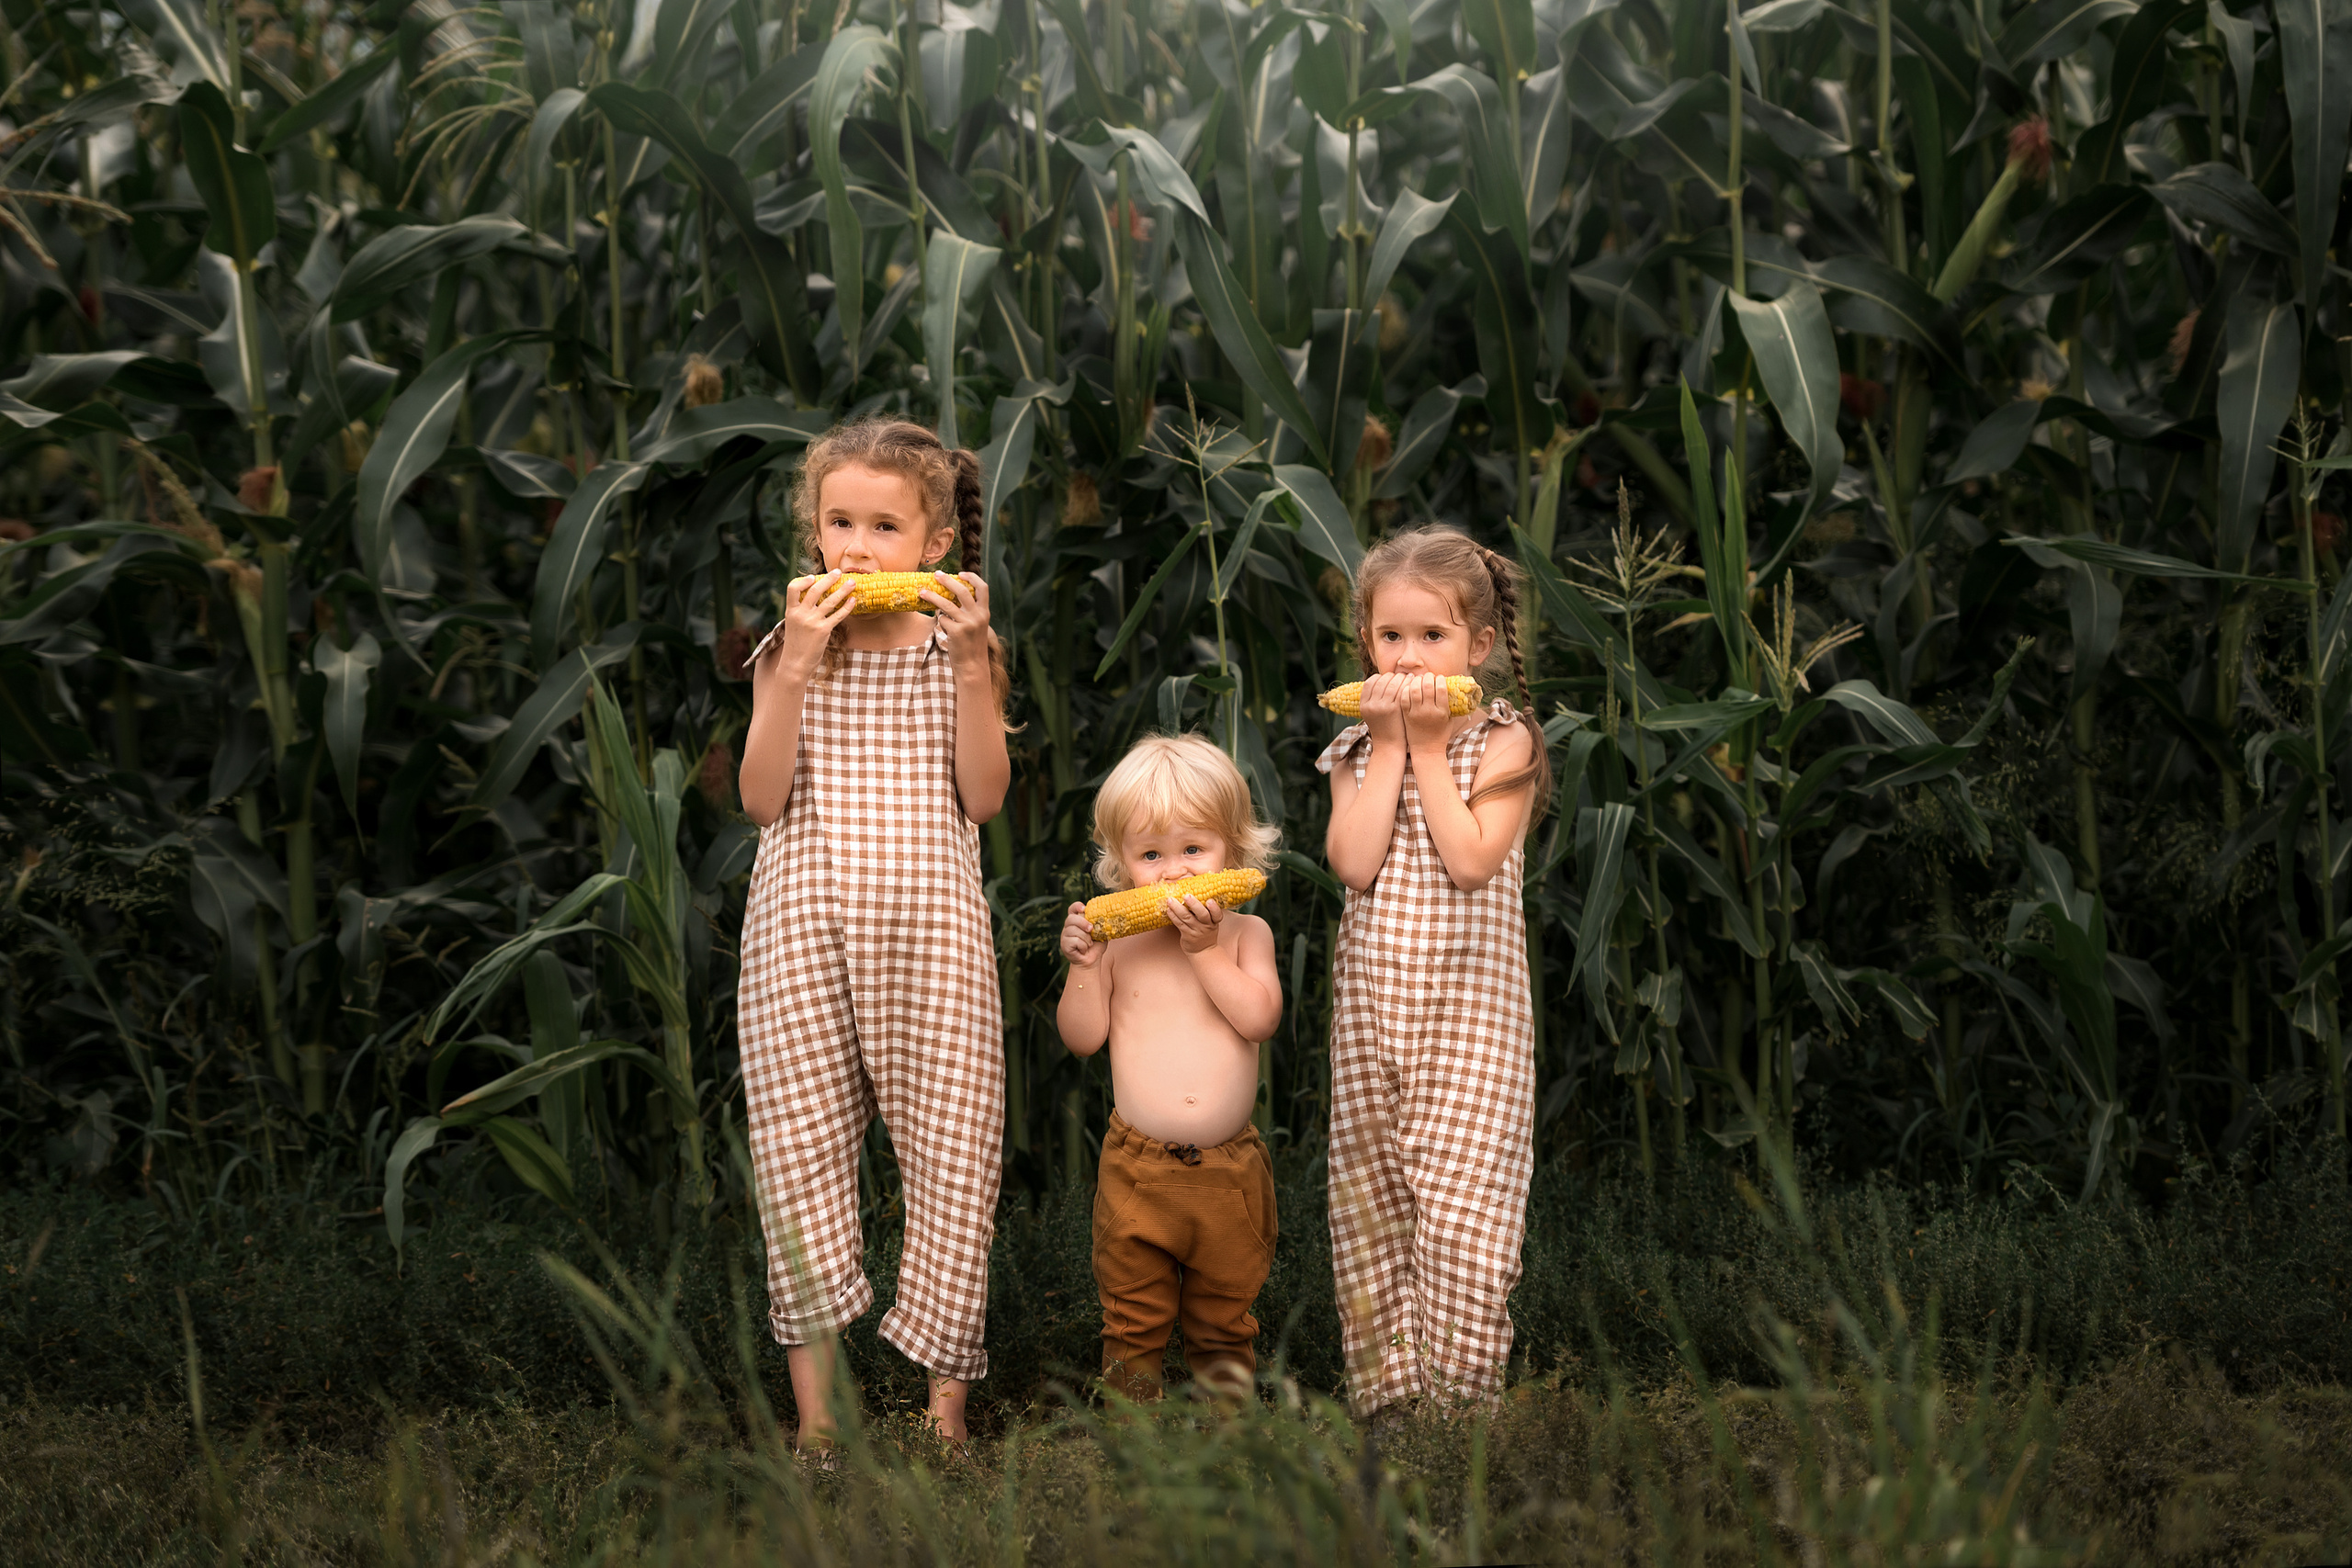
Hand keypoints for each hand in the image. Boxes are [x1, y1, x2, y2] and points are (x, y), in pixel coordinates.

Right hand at [753, 570, 854, 694]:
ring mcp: (812, 621)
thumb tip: (813, 599)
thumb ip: (801, 611)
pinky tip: (854, 600)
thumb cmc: (796, 644)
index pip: (792, 587)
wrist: (795, 664)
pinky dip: (847, 606)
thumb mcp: (793, 624)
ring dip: (843, 589)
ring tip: (852, 582)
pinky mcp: (823, 630)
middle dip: (829, 579)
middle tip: (839, 572)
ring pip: (830, 600)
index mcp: (790, 611)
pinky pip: (838, 615)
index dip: (803, 580)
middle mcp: (800, 614)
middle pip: (815, 590)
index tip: (813, 577)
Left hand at [921, 571, 993, 667]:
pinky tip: (942, 626)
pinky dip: (940, 621)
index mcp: (985, 612)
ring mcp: (967, 624)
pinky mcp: (956, 632)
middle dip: (948, 580)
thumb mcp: (977, 625)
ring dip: (932, 596)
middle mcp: (978, 616)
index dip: (972, 577)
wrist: (973, 665)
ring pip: (947, 604)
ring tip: (922, 592)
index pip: (983, 588)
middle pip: (962, 591)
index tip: (960, 573)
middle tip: (936, 575)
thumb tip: (952, 595)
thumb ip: (970, 611)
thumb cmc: (972, 644)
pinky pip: (942, 620)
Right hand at [1059, 902, 1105, 967]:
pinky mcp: (1064, 945)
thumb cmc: (1096, 946)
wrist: (1092, 961)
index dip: (1077, 906)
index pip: (1072, 909)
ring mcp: (1065, 936)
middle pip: (1071, 918)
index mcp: (1076, 921)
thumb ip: (1101, 923)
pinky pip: (1074, 941)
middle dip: (1083, 923)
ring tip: (1089, 944)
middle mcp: (1068, 927)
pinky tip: (1084, 949)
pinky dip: (1083, 946)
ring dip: (1086, 938)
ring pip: (1073, 931)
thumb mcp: (1100, 932)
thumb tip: (1108, 916)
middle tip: (1091, 929)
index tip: (1084, 909)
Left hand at [1165, 892, 1224, 955]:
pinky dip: (1173, 916)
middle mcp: (1207, 926)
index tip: (1210, 900)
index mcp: (1214, 921)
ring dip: (1177, 908)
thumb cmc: (1206, 931)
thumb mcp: (1211, 922)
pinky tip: (1168, 910)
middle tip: (1186, 896)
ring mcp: (1197, 931)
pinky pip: (1179, 924)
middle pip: (1202, 915)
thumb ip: (1207, 909)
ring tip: (1170, 900)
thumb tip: (1199, 888)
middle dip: (1194, 904)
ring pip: (1187, 918)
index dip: (1214, 908)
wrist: (1203, 951)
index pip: (1217, 915)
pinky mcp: (1187, 935)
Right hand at [1359, 671, 1408, 747]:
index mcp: (1363, 705)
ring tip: (1408, 678)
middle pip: (1381, 680)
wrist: (1389, 746)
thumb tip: (1383, 679)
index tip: (1389, 679)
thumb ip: (1375, 698)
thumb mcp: (1373, 714)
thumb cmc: (1384, 728)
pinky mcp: (1394, 710)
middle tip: (1401, 676)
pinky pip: (1401, 690)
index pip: (1370, 682)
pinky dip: (1407, 684)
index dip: (1381, 677)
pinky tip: (1413, 684)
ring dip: (1401, 678)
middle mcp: (1371, 705)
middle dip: (1392, 676)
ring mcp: (1381, 707)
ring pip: (1392, 683)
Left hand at [1400, 673, 1455, 748]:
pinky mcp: (1406, 715)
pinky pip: (1404, 697)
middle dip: (1428, 677)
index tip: (1439, 678)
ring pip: (1414, 689)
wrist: (1426, 750)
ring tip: (1419, 680)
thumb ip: (1450, 705)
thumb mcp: (1449, 720)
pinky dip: (1406, 689)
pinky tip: (1410, 687)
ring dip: (1417, 681)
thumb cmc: (1440, 734)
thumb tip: (1452, 687)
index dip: (1440, 679)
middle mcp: (1429, 711)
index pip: (1441, 688)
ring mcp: (1416, 713)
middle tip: (1428, 676)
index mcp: (1442, 712)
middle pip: (1427, 686)